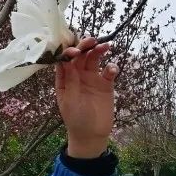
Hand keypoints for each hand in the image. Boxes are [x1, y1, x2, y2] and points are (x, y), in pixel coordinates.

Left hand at [55, 36, 117, 158]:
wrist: (91, 135)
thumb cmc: (76, 119)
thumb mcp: (70, 101)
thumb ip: (70, 81)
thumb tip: (67, 61)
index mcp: (64, 78)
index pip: (64, 60)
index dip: (69, 52)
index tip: (75, 51)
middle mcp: (77, 75)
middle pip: (80, 56)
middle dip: (85, 46)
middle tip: (92, 40)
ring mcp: (92, 78)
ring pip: (94, 59)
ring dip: (98, 51)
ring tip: (104, 46)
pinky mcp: (105, 84)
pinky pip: (108, 71)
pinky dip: (111, 67)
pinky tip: (112, 69)